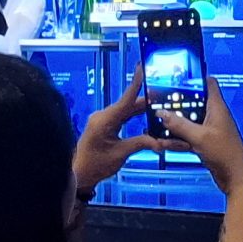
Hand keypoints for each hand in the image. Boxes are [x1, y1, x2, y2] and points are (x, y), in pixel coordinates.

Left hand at [71, 73, 162, 188]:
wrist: (79, 173)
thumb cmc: (95, 165)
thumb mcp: (120, 154)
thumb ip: (140, 144)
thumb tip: (160, 142)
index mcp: (104, 120)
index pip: (125, 100)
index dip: (135, 83)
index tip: (142, 68)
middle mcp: (103, 116)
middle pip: (128, 104)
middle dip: (145, 100)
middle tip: (163, 93)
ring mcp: (103, 120)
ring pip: (126, 110)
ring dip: (141, 108)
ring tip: (158, 103)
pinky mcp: (104, 125)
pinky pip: (122, 116)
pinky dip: (134, 116)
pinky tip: (146, 115)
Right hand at [153, 77, 242, 194]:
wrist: (235, 178)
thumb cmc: (224, 153)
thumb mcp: (199, 137)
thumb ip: (179, 124)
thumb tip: (161, 112)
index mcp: (216, 107)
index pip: (208, 83)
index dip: (194, 78)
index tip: (175, 78)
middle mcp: (213, 115)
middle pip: (192, 103)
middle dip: (176, 105)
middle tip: (158, 104)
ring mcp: (209, 129)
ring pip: (187, 121)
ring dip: (174, 126)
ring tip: (155, 127)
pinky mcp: (205, 142)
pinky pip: (188, 136)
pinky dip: (177, 139)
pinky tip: (163, 143)